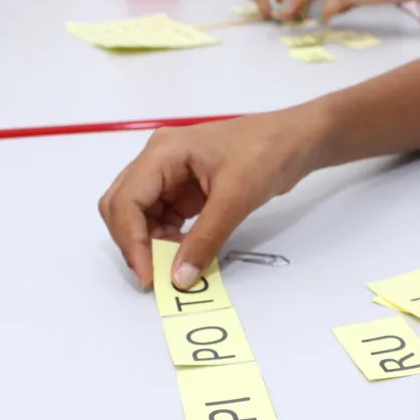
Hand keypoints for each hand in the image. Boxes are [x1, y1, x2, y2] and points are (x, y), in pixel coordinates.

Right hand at [98, 113, 317, 289]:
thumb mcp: (236, 199)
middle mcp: (159, 161)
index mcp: (163, 152)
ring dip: (151, 243)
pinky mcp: (184, 188)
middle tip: (154, 276)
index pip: (126, 201)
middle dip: (134, 243)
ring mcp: (170, 174)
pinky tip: (185, 252)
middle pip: (123, 206)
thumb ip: (205, 240)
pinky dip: (167, 239)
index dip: (131, 242)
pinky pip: (163, 218)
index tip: (149, 276)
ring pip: (140, 215)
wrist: (297, 141)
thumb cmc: (267, 153)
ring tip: (174, 265)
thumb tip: (179, 278)